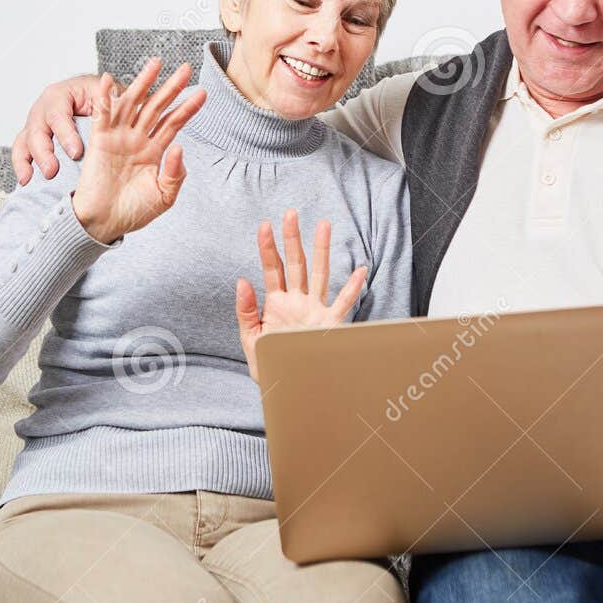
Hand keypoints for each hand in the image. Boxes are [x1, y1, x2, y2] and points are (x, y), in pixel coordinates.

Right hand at [13, 73, 104, 184]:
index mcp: (61, 95)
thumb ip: (111, 101)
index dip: (65, 133)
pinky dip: (22, 167)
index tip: (76, 153)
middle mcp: (43, 109)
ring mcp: (35, 126)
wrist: (99, 107)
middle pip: (37, 129)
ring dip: (25, 162)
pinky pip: (22, 153)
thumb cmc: (103, 100)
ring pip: (24, 142)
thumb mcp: (110, 96)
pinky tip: (26, 182)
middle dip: (43, 153)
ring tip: (30, 180)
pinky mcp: (33, 142)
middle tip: (52, 171)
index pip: (58, 113)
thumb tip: (113, 97)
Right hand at [69, 58, 206, 243]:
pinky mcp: (99, 141)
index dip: (187, 108)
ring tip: (156, 63)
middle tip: (186, 68)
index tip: (202, 93)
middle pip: (156, 107)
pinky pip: (102, 115)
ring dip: (143, 83)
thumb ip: (175, 174)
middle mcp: (137, 139)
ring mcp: (118, 137)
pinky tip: (108, 79)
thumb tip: (180, 148)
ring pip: (133, 103)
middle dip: (171, 87)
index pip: (174, 123)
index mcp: (154, 151)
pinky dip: (104, 97)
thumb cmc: (133, 212)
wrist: (104, 222)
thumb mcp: (164, 196)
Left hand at [235, 209, 367, 382]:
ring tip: (323, 225)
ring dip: (321, 250)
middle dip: (293, 238)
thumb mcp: (250, 339)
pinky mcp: (329, 325)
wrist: (289, 389)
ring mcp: (315, 311)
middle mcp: (297, 302)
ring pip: (319, 274)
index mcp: (276, 304)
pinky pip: (343, 303)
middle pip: (296, 263)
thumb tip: (241, 281)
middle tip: (290, 213)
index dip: (267, 247)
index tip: (264, 226)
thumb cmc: (270, 365)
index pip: (271, 269)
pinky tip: (361, 270)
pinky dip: (353, 288)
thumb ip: (245, 311)